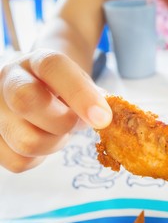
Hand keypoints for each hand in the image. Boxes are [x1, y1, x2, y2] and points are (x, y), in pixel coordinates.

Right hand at [0, 49, 111, 171]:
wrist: (39, 89)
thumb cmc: (65, 89)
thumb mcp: (82, 84)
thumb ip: (95, 97)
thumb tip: (104, 117)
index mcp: (37, 61)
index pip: (53, 68)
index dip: (80, 94)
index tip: (103, 118)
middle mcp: (8, 79)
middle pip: (27, 101)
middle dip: (62, 122)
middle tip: (75, 123)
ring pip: (26, 140)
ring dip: (54, 143)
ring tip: (58, 132)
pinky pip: (18, 161)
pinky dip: (39, 158)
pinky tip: (43, 141)